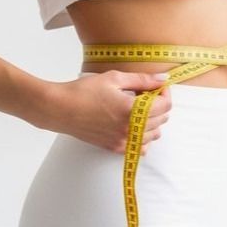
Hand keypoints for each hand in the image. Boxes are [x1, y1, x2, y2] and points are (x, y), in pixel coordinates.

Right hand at [46, 70, 171, 153]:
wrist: (60, 109)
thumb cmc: (84, 90)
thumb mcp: (114, 78)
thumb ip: (142, 80)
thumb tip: (163, 79)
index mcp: (132, 110)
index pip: (165, 105)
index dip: (165, 92)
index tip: (156, 86)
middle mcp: (130, 130)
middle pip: (162, 120)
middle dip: (159, 105)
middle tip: (145, 94)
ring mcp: (123, 141)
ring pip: (154, 134)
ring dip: (153, 120)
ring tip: (138, 108)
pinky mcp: (114, 148)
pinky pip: (141, 148)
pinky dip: (143, 136)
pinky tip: (133, 124)